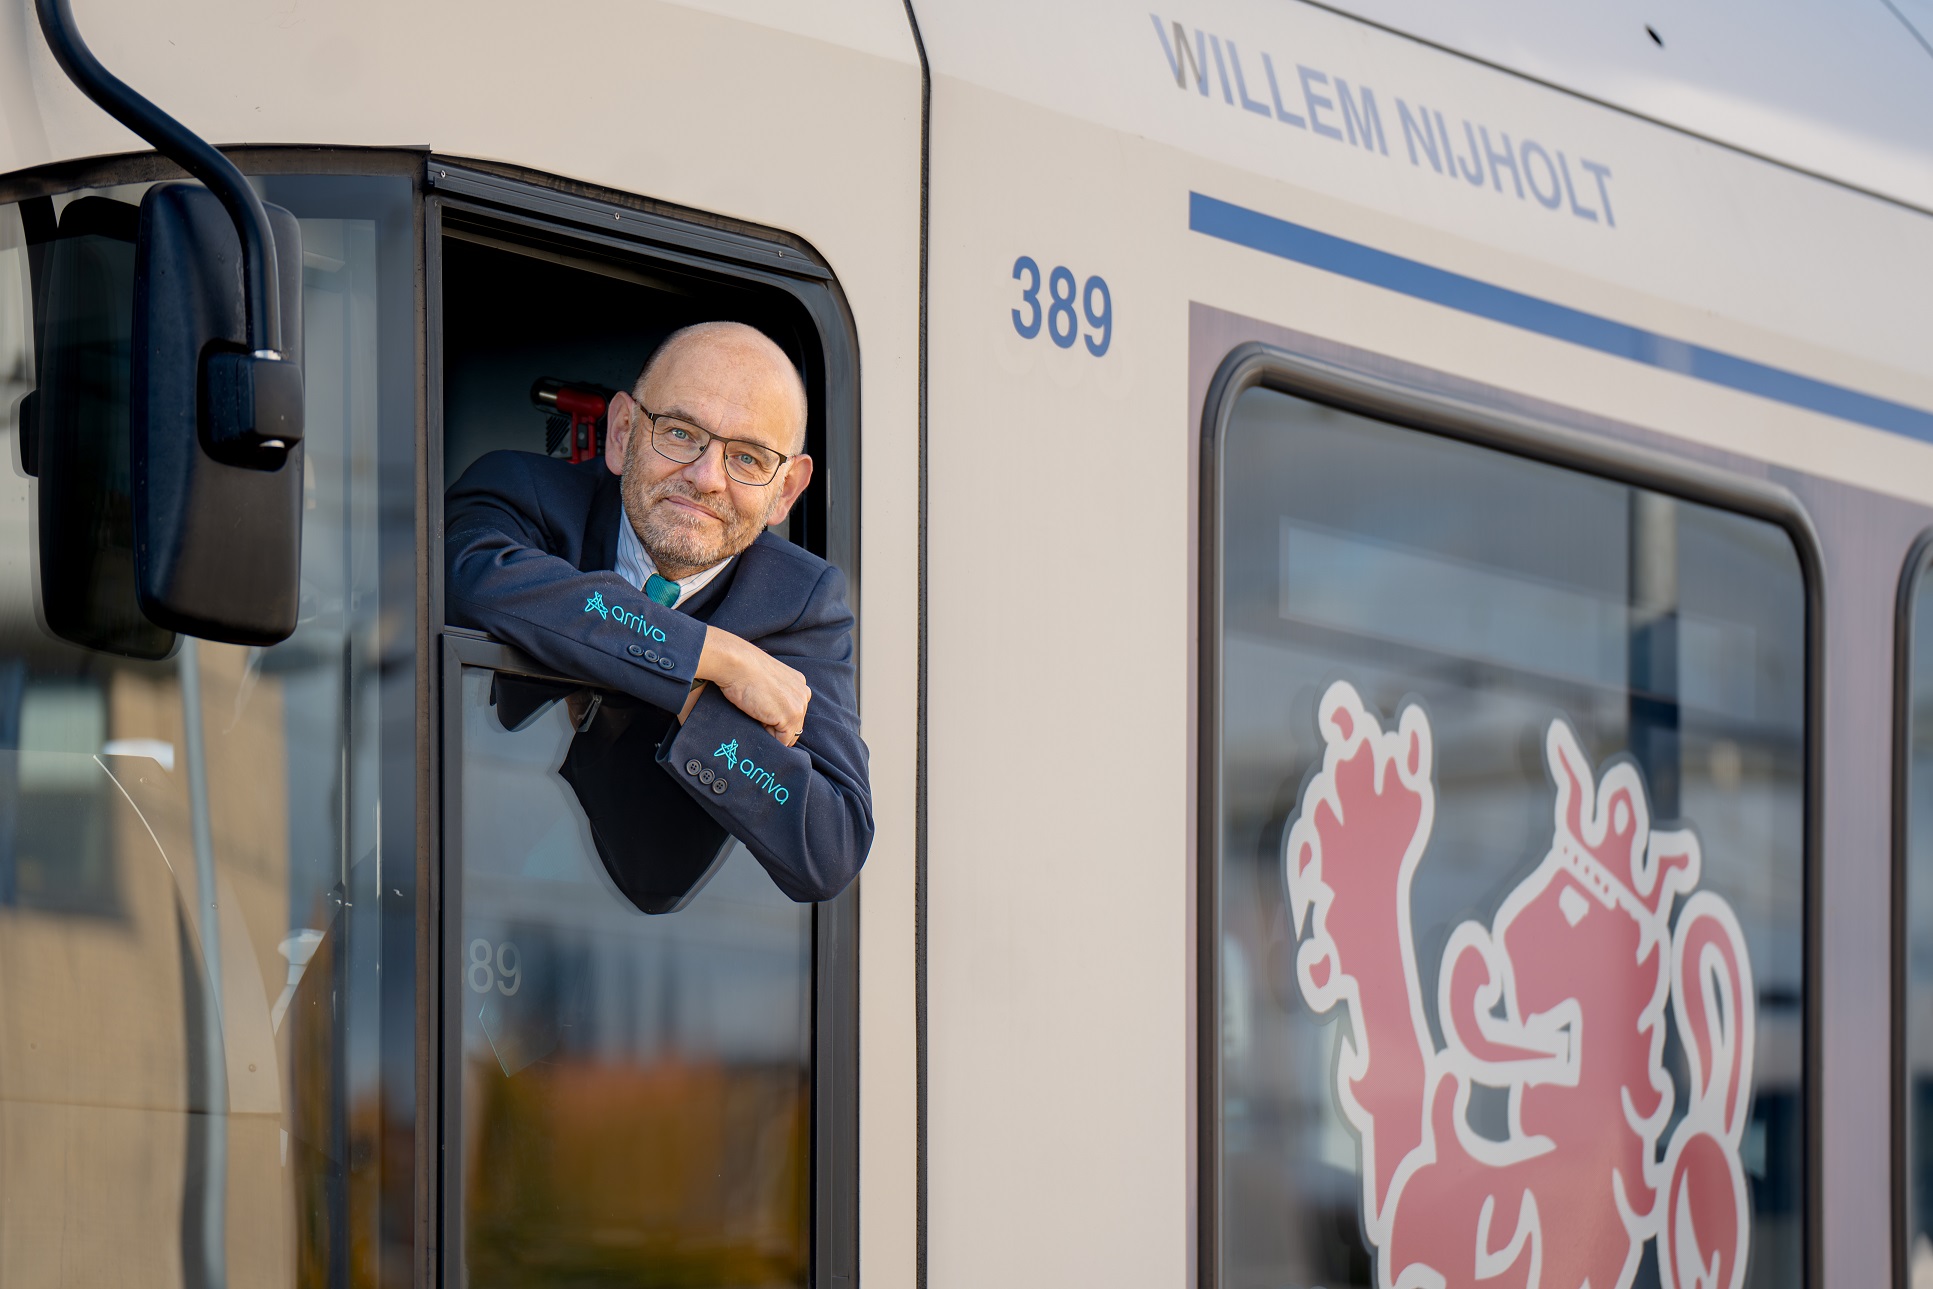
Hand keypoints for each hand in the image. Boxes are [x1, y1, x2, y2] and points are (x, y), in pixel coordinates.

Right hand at [695, 627, 810, 746]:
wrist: (736, 664)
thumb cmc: (743, 670)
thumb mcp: (767, 681)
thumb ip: (777, 695)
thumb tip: (772, 716)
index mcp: (799, 683)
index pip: (794, 712)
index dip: (777, 718)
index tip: (761, 711)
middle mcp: (804, 694)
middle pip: (794, 725)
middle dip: (776, 726)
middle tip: (756, 712)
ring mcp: (799, 706)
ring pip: (789, 734)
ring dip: (772, 732)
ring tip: (756, 712)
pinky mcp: (789, 716)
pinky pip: (782, 740)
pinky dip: (769, 738)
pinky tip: (758, 719)